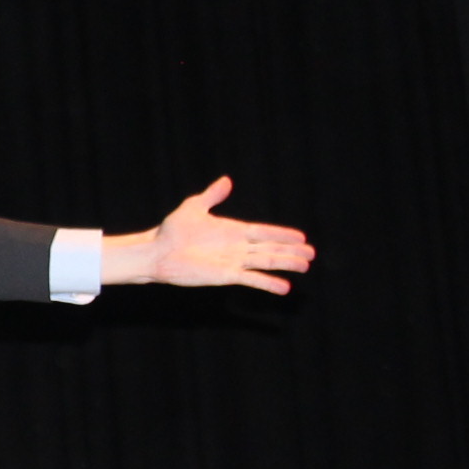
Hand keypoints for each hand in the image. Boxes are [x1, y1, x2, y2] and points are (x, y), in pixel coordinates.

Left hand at [119, 175, 313, 293]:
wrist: (158, 252)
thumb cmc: (172, 230)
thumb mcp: (194, 207)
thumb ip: (212, 196)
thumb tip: (227, 180)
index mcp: (233, 231)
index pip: (264, 232)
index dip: (283, 234)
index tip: (301, 237)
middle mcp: (236, 247)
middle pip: (270, 248)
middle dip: (291, 251)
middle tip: (311, 254)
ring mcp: (232, 262)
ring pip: (265, 262)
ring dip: (286, 264)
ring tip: (305, 266)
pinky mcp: (225, 276)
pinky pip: (251, 279)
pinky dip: (268, 283)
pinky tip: (284, 287)